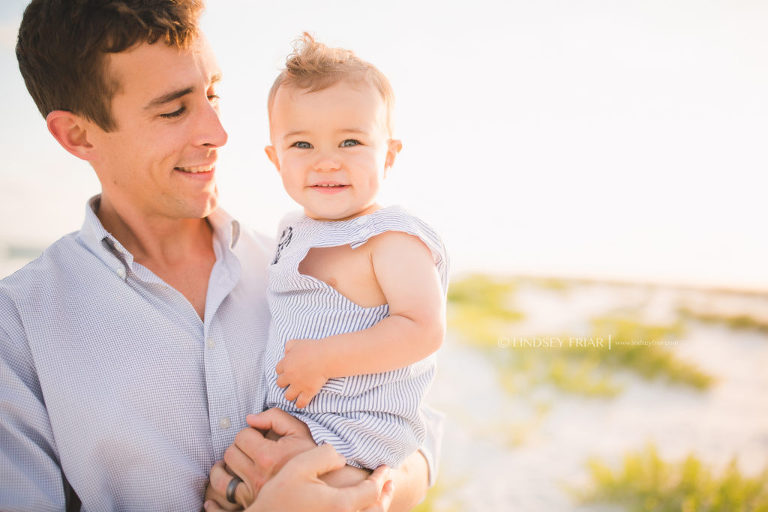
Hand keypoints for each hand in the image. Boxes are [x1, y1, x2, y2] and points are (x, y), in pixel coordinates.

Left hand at [206, 409, 316, 506]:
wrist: (324, 487)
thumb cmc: (312, 458)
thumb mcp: (299, 431)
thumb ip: (275, 417)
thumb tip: (250, 419)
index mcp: (268, 456)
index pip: (242, 436)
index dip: (250, 432)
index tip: (261, 437)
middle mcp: (257, 476)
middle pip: (230, 453)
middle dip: (238, 447)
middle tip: (250, 448)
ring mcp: (252, 494)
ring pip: (221, 477)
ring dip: (223, 468)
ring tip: (234, 464)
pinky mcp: (251, 505)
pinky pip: (223, 502)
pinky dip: (216, 499)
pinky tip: (218, 491)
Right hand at [253, 444, 391, 511]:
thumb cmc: (278, 497)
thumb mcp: (299, 466)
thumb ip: (325, 455)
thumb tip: (342, 458)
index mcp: (340, 504)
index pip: (372, 490)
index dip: (381, 477)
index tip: (385, 467)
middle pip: (376, 511)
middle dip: (385, 495)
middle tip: (388, 482)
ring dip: (377, 507)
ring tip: (379, 495)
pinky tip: (359, 506)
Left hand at [275, 338, 328, 407]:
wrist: (325, 357)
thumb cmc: (313, 348)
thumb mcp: (297, 342)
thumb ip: (289, 346)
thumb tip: (285, 353)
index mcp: (286, 363)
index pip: (278, 370)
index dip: (283, 371)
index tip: (287, 371)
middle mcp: (289, 376)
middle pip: (280, 383)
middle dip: (284, 383)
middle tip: (290, 382)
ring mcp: (298, 385)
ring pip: (288, 396)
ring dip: (290, 395)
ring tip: (294, 395)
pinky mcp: (308, 392)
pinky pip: (301, 402)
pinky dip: (300, 404)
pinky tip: (300, 404)